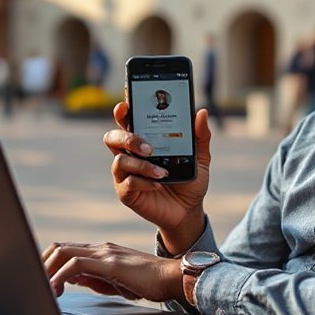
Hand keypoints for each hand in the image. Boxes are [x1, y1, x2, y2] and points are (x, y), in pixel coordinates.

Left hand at [42, 241, 183, 302]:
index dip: (46, 263)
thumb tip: (70, 278)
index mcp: (100, 251)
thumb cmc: (148, 281)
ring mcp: (105, 253)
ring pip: (63, 252)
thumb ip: (92, 277)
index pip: (65, 250)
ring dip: (46, 270)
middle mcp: (100, 248)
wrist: (173, 278)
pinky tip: (55, 290)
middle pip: (58, 248)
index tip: (37, 280)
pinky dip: (59, 276)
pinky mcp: (110, 263)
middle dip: (40, 266)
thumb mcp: (114, 280)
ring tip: (40, 291)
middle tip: (33, 286)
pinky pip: (76, 265)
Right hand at [103, 102, 211, 253]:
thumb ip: (201, 136)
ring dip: (141, 165)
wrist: (188, 209)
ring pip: (119, 160)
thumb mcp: (200, 157)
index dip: (122, 111)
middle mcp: (130, 154)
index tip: (126, 105)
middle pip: (113, 137)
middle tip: (149, 147)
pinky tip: (158, 184)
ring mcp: (125, 174)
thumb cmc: (189, 179)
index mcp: (143, 140)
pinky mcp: (127, 192)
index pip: (126, 120)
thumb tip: (201, 112)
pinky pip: (128, 183)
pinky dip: (144, 182)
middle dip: (127, 138)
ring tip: (162, 171)